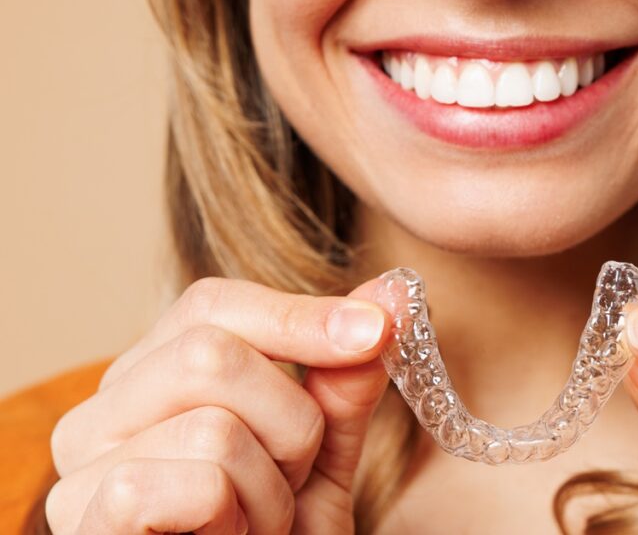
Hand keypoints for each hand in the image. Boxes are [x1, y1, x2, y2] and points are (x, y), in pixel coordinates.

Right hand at [46, 276, 392, 533]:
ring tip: (257, 526)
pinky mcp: (90, 524)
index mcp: (148, 380)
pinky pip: (199, 485)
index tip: (376, 330)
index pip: (213, 306)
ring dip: (272, 491)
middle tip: (291, 481)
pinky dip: (241, 520)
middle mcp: (99, 414)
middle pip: (211, 353)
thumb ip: (342, 380)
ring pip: (215, 428)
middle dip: (291, 423)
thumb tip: (389, 294)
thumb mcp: (321, 453)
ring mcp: (81, 471)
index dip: (300, 316)